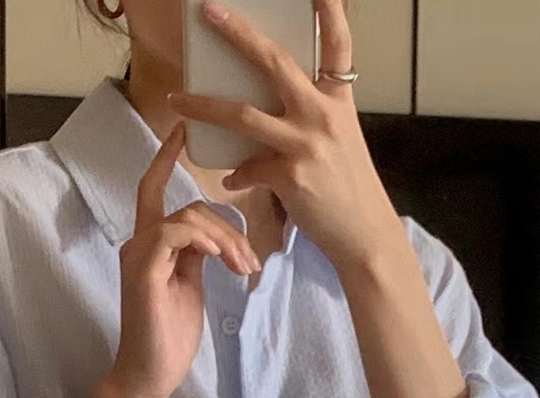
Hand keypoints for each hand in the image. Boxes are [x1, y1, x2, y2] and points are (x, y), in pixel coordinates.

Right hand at [108, 122, 261, 397]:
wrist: (150, 375)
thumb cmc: (171, 338)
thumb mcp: (193, 285)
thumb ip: (199, 254)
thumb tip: (218, 237)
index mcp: (151, 245)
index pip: (154, 189)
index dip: (166, 158)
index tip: (182, 131)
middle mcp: (139, 243)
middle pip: (191, 206)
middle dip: (230, 230)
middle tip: (250, 264)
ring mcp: (139, 254)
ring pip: (189, 216)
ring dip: (226, 240)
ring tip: (242, 270)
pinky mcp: (142, 269)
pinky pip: (176, 232)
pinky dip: (205, 240)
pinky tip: (222, 260)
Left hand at [167, 0, 406, 274]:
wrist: (363, 233)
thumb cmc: (348, 186)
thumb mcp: (339, 138)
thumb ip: (311, 115)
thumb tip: (271, 107)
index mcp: (338, 100)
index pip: (337, 45)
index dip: (329, 10)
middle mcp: (323, 114)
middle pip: (274, 63)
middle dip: (238, 34)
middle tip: (210, 12)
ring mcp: (306, 143)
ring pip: (243, 114)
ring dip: (204, 106)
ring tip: (177, 99)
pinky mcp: (290, 175)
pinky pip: (248, 167)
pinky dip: (237, 174)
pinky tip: (233, 180)